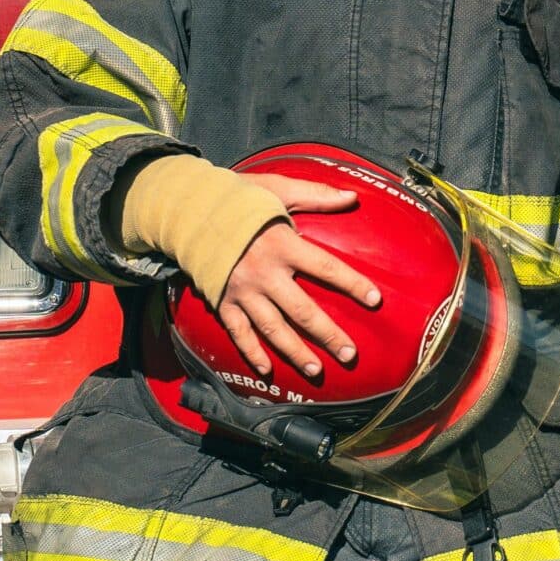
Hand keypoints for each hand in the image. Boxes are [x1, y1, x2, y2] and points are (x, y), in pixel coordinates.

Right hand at [215, 174, 380, 377]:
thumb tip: (353, 196)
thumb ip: (317, 195)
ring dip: (296, 352)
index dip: (352, 284)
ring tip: (316, 371)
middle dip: (327, 335)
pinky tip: (268, 370)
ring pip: (273, 329)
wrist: (184, 209)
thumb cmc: (237, 198)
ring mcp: (241, 291)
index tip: (375, 300)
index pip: (325, 267)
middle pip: (302, 311)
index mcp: (281, 244)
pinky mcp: (223, 301)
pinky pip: (239, 332)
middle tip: (349, 355)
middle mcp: (263, 273)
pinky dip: (252, 352)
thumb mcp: (278, 189)